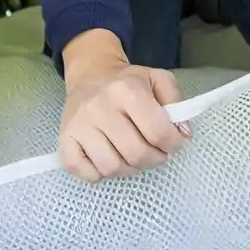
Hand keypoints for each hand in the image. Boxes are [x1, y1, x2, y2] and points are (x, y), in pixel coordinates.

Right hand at [58, 33, 189, 181]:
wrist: (91, 75)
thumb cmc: (128, 82)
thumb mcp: (158, 80)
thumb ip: (177, 103)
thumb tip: (184, 133)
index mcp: (127, 90)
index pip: (157, 131)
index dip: (173, 143)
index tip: (174, 142)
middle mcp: (100, 107)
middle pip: (136, 153)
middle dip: (154, 158)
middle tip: (156, 152)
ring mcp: (79, 125)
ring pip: (111, 167)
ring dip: (130, 168)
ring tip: (134, 155)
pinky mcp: (65, 140)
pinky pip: (86, 173)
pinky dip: (101, 174)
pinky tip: (111, 158)